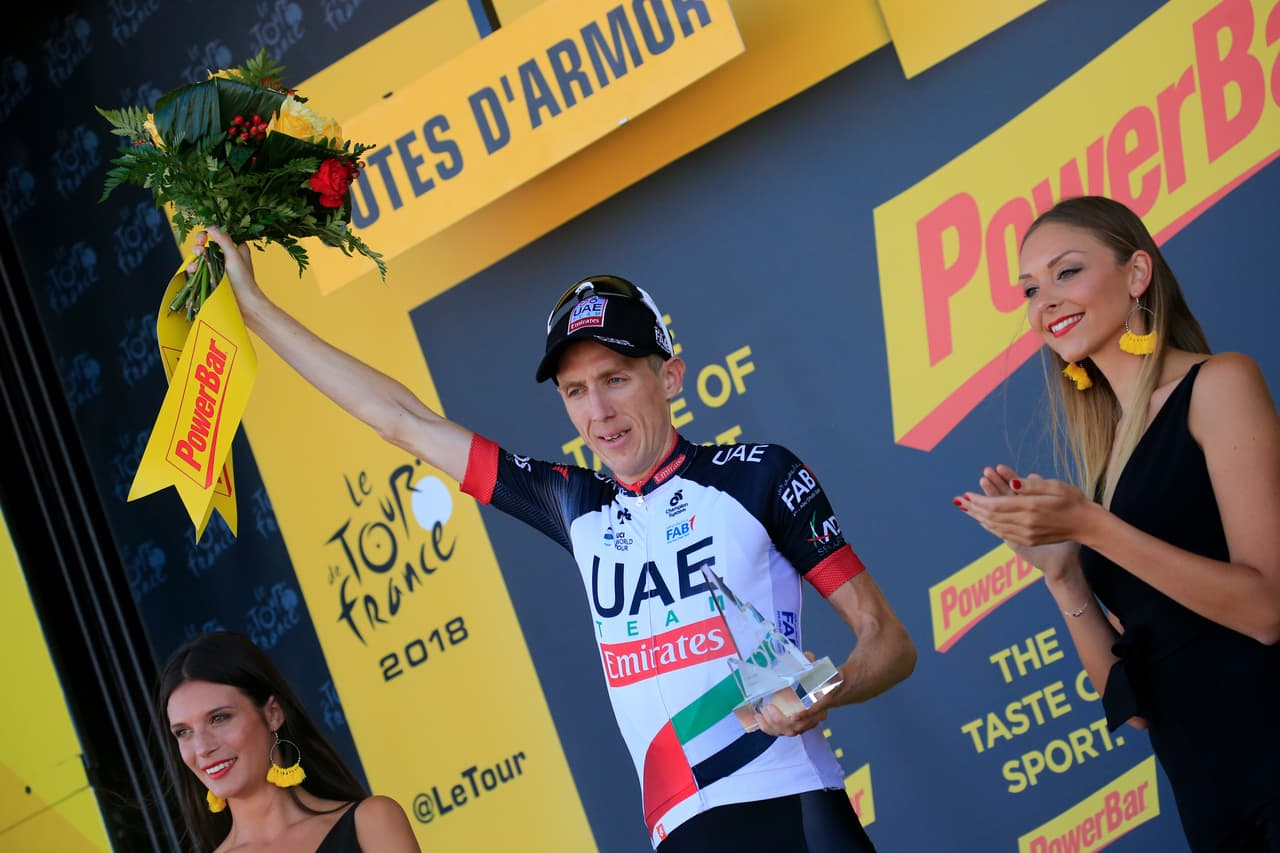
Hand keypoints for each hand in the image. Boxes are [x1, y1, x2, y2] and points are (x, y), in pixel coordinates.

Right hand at [194, 226, 264, 308]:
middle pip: (206, 244)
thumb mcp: (234, 256)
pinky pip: (198, 269)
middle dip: (199, 245)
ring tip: (196, 264)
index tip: (204, 239)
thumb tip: (210, 226)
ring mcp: (218, 267)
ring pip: (200, 257)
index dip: (208, 234)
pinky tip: (193, 270)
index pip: (218, 234)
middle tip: (199, 251)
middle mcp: (226, 255)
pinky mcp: (211, 277)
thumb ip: (223, 240)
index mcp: (236, 247)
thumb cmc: (243, 281)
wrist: (245, 305)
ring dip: (194, 258)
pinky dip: (194, 268)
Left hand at [752, 652, 834, 736]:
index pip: (816, 710)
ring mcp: (807, 723)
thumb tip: (806, 656)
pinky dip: (770, 728)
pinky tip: (760, 719)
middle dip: (781, 720)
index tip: (793, 716)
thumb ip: (811, 662)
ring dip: (773, 725)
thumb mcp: (818, 667)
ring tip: (762, 713)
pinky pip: (782, 732)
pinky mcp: (796, 726)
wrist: (830, 688)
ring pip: (790, 731)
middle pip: (799, 725)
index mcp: (824, 701)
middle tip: (769, 708)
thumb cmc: (820, 678)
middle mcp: (817, 716)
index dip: (805, 714)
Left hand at [954, 465, 1084, 580]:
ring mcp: (1027, 534)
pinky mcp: (1029, 540)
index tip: (967, 494)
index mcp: (1031, 508)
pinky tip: (983, 521)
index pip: (996, 505)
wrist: (1087, 525)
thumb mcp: (1055, 486)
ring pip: (995, 527)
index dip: (979, 500)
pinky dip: (991, 527)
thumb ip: (1031, 485)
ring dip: (978, 518)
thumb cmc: (1073, 500)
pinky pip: (1003, 534)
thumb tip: (1012, 482)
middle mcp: (1026, 524)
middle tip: (960, 501)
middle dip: (974, 508)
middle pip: (991, 517)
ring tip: (966, 509)